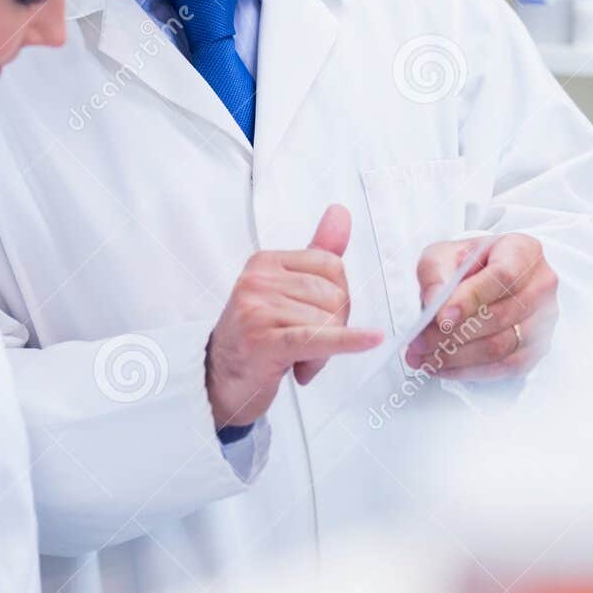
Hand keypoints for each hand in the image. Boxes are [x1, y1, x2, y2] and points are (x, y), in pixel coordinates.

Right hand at [206, 204, 382, 429]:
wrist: (222, 379)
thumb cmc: (257, 335)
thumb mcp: (285, 290)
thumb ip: (317, 252)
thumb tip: (340, 213)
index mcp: (265, 262)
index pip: (332, 266)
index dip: (337, 299)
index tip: (316, 320)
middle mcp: (257, 281)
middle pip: (333, 295)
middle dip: (334, 328)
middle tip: (309, 348)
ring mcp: (256, 310)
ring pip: (327, 322)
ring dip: (324, 352)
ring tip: (299, 360)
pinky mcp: (262, 342)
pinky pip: (316, 338)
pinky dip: (347, 341)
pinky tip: (370, 339)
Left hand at [406, 233, 558, 379]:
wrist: (483, 280)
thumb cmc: (465, 265)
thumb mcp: (442, 256)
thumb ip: (435, 274)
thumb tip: (437, 305)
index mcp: (523, 251)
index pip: (503, 276)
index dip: (472, 299)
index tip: (441, 318)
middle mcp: (541, 285)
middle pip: (500, 316)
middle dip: (452, 335)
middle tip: (417, 342)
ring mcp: (543, 320)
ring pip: (501, 346)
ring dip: (456, 357)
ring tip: (422, 357)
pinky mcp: (535, 349)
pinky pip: (503, 368)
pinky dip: (468, 372)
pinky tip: (442, 368)